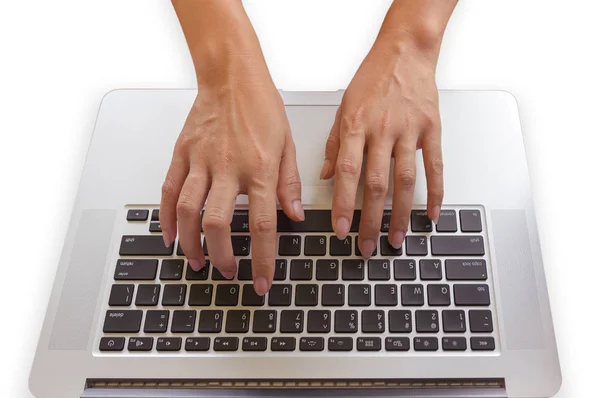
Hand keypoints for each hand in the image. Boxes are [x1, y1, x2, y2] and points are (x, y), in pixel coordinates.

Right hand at [159, 65, 303, 294]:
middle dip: (222, 256)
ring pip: (188, 211)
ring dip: (191, 243)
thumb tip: (293, 216)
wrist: (231, 76)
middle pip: (219, 223)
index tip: (261, 282)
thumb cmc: (262, 107)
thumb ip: (289, 183)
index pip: (262, 225)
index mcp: (259, 168)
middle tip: (228, 272)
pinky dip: (166, 218)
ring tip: (198, 261)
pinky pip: (168, 191)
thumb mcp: (287, 145)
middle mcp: (228, 167)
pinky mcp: (181, 154)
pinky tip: (169, 236)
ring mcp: (200, 161)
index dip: (262, 259)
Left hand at [320, 31, 443, 254]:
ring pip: (404, 180)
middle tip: (367, 246)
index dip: (342, 205)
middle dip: (370, 220)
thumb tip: (324, 175)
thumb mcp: (343, 108)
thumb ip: (334, 144)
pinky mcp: (432, 128)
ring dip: (400, 214)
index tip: (340, 229)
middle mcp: (382, 130)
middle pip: (375, 184)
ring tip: (397, 238)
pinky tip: (431, 214)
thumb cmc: (372, 78)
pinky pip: (434, 165)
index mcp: (356, 126)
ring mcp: (409, 130)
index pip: (347, 173)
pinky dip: (436, 192)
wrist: (405, 51)